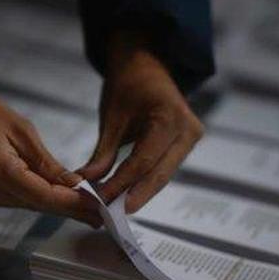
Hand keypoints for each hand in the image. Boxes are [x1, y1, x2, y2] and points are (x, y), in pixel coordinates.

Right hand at [0, 80, 100, 225]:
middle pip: (34, 205)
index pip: (44, 198)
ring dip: (46, 201)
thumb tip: (73, 186)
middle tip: (95, 211)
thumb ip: (46, 163)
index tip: (97, 211)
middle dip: (66, 206)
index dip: (74, 206)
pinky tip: (40, 191)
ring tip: (75, 200)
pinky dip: (24, 196)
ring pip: (21, 205)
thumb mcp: (19, 128)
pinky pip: (5, 201)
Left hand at [78, 30, 203, 212]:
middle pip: (159, 173)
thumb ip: (103, 154)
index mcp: (170, 116)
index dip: (122, 183)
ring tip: (116, 208)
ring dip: (140, 192)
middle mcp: (188, 129)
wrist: (146, 64)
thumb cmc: (128, 84)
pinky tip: (128, 195)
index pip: (144, 161)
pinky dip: (145, 181)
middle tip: (111, 215)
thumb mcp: (111, 118)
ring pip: (163, 174)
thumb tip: (87, 183)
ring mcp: (191, 137)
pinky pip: (164, 167)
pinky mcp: (186, 143)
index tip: (102, 200)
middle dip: (134, 196)